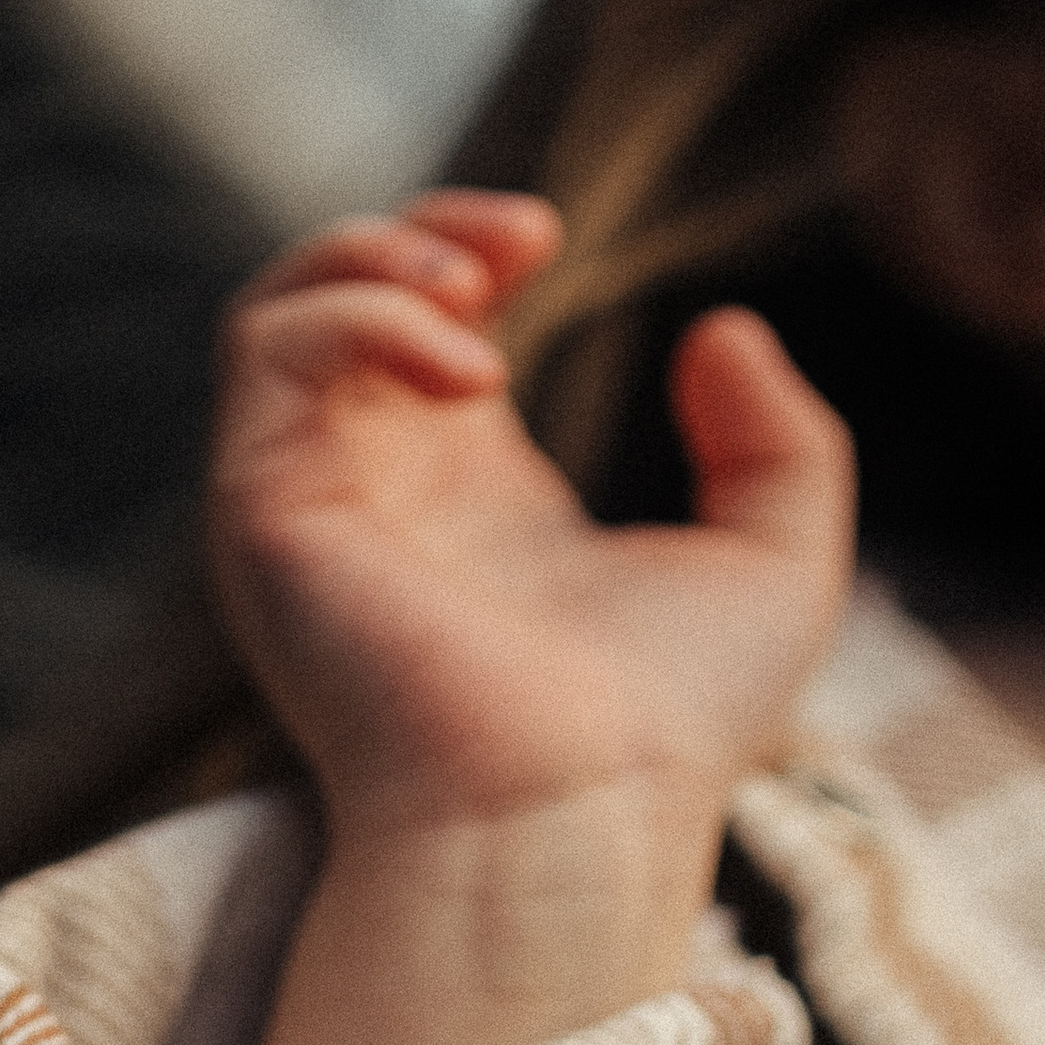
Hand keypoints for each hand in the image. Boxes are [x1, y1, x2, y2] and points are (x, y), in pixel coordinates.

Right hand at [208, 194, 853, 1044]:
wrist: (576, 815)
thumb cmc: (670, 730)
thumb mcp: (774, 564)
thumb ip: (778, 440)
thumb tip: (722, 329)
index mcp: (472, 493)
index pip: (423, 324)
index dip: (467, 247)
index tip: (549, 241)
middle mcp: (378, 489)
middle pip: (333, 297)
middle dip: (416, 229)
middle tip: (521, 241)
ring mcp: (313, 498)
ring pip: (273, 313)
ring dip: (368, 257)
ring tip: (474, 286)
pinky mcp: (268, 511)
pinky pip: (267, 353)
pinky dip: (359, 314)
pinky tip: (465, 367)